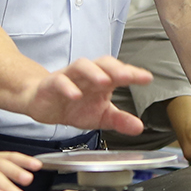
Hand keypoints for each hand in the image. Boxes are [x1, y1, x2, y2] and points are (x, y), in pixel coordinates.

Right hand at [24, 57, 152, 134]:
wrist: (44, 106)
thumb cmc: (73, 106)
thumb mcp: (100, 117)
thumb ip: (120, 121)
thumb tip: (139, 127)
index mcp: (101, 80)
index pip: (119, 72)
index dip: (133, 73)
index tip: (146, 78)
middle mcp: (87, 75)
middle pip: (102, 63)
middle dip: (116, 68)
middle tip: (128, 76)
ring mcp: (69, 77)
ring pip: (81, 66)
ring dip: (93, 72)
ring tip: (104, 81)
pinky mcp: (51, 84)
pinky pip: (59, 81)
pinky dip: (67, 87)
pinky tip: (75, 95)